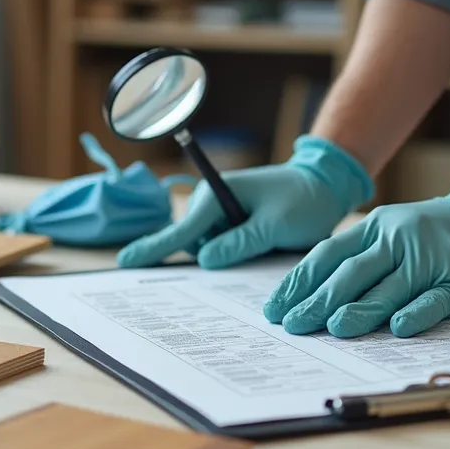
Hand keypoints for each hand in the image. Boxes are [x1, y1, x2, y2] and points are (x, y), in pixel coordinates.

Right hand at [116, 136, 374, 269]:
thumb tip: (206, 259)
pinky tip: (261, 246)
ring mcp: (223, 217)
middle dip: (216, 255)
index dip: (155, 247)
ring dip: (231, 255)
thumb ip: (240, 242)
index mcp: (218, 195)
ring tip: (267, 241)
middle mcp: (213, 205)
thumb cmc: (303, 199)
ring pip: (209, 251)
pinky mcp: (233, 228)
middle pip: (195, 244)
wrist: (324, 187)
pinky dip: (237, 254)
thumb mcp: (275, 224)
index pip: (183, 229)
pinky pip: (224, 250)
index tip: (126, 261)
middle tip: (257, 245)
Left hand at [263, 161, 449, 337]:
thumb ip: (357, 258)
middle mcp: (399, 240)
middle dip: (319, 301)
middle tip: (295, 325)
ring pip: (389, 288)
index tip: (276, 308)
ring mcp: (431, 260)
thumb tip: (310, 295)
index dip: (300, 282)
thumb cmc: (433, 231)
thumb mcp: (389, 231)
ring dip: (361, 309)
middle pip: (353, 274)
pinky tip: (397, 329)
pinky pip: (435, 299)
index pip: (328, 255)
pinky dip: (416, 314)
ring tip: (335, 328)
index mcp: (376, 227)